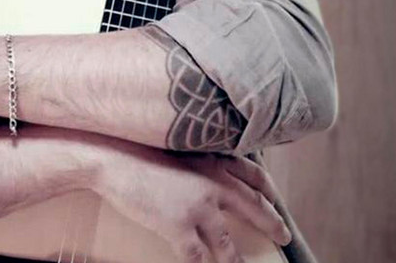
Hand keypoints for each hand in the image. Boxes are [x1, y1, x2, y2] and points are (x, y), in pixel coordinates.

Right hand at [97, 148, 291, 262]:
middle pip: (254, 208)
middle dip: (272, 224)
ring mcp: (198, 207)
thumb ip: (199, 160)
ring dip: (235, 259)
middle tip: (283, 236)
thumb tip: (211, 176)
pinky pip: (198, 257)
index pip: (253, 175)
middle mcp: (213, 182)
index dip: (268, 190)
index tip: (275, 199)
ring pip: (227, 243)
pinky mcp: (179, 227)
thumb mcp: (177, 146)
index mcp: (212, 159)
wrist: (114, 158)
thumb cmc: (139, 148)